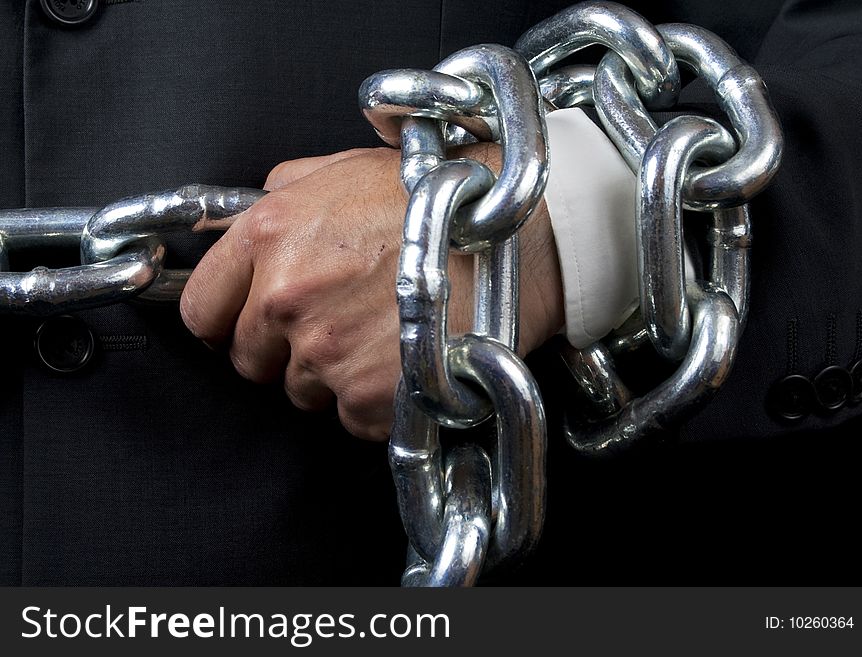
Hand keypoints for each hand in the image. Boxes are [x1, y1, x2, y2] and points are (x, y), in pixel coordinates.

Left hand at [180, 145, 562, 439]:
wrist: (514, 240)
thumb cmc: (436, 199)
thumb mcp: (345, 168)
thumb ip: (280, 191)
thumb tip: (237, 219)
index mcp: (269, 236)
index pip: (202, 310)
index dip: (225, 321)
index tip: (244, 325)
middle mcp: (287, 299)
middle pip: (249, 361)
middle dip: (282, 350)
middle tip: (333, 324)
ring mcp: (326, 354)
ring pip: (300, 393)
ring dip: (331, 375)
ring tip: (380, 334)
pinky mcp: (367, 399)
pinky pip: (348, 419)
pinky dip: (372, 401)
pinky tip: (402, 359)